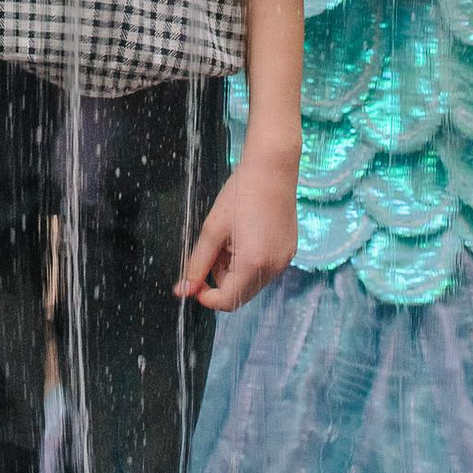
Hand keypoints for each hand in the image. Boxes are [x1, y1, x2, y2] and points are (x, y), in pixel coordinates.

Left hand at [177, 149, 295, 312]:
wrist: (272, 170)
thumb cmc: (240, 194)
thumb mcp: (212, 230)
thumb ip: (196, 264)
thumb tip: (183, 290)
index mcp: (253, 264)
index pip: (227, 301)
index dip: (206, 296)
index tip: (195, 280)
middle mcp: (273, 268)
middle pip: (239, 294)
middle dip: (221, 280)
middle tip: (215, 249)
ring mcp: (284, 261)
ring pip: (251, 283)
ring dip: (235, 270)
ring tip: (231, 239)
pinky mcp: (289, 252)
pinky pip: (264, 270)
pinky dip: (250, 262)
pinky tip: (247, 236)